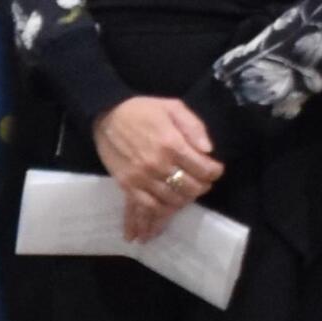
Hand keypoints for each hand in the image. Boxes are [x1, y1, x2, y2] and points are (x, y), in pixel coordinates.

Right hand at [91, 96, 224, 241]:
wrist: (106, 115)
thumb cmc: (142, 110)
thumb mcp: (173, 107)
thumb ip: (194, 127)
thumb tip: (209, 150)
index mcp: (172, 144)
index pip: (203, 169)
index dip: (214, 171)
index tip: (214, 169)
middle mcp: (158, 164)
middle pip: (191, 188)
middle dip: (202, 186)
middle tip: (202, 181)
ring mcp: (142, 178)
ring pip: (172, 200)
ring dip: (184, 199)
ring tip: (186, 192)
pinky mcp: (128, 186)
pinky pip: (148, 207)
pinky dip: (160, 213)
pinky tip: (167, 208)